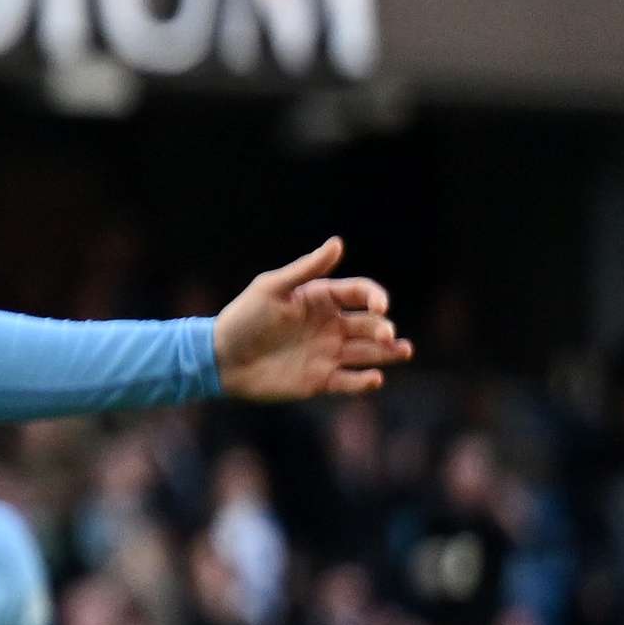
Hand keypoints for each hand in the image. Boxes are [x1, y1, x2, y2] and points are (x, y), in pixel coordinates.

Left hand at [214, 237, 410, 400]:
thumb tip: (338, 242)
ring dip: (388, 353)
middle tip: (387, 335)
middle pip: (370, 324)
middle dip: (383, 328)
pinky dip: (365, 381)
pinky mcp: (322, 380)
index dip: (374, 297)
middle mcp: (331, 325)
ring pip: (369, 352)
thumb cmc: (243, 318)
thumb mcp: (271, 288)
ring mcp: (328, 353)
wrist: (220, 359)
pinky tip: (374, 378)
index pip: (360, 293)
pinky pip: (351, 381)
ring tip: (403, 350)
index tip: (379, 306)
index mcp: (321, 299)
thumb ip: (306, 268)